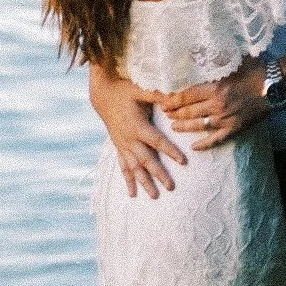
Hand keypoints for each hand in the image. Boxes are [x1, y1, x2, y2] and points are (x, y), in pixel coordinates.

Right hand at [90, 65, 187, 195]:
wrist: (102, 95)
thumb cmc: (124, 90)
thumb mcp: (140, 89)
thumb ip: (158, 94)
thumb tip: (175, 97)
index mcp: (137, 126)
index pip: (157, 141)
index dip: (170, 151)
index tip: (183, 161)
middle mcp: (129, 139)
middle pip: (146, 160)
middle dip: (159, 174)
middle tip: (171, 187)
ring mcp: (123, 145)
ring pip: (134, 167)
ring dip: (144, 182)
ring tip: (155, 196)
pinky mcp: (119, 147)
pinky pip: (123, 166)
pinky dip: (128, 180)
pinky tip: (132, 194)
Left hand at [160, 54, 269, 149]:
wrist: (275, 86)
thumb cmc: (254, 70)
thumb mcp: (232, 59)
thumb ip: (212, 58)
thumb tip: (192, 52)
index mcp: (214, 87)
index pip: (186, 96)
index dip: (172, 100)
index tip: (163, 102)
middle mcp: (217, 105)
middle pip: (189, 112)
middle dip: (174, 113)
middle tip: (164, 113)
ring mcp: (226, 119)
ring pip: (198, 126)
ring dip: (183, 127)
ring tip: (173, 126)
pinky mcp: (235, 128)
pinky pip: (216, 139)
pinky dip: (204, 144)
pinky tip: (194, 147)